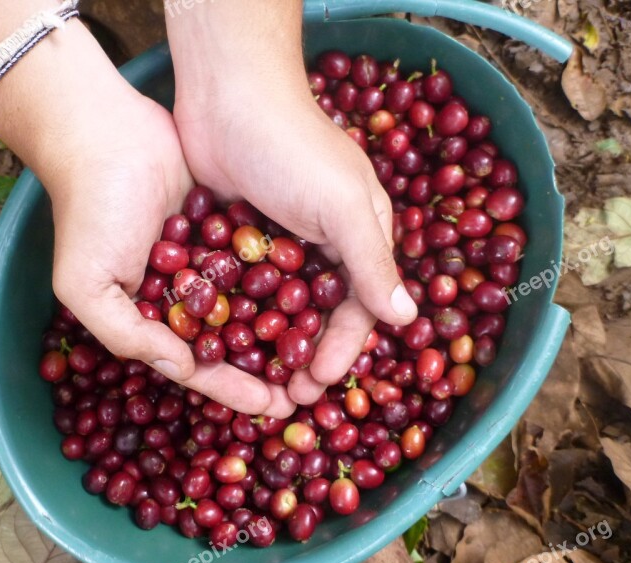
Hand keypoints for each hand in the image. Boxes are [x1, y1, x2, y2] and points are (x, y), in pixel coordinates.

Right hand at [44, 81, 295, 417]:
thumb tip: (184, 368)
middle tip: (310, 388)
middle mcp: (184, 293)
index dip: (233, 388)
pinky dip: (287, 280)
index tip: (272, 408)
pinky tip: (321, 296)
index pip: (199, 362)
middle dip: (268, 365)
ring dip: (285, 327)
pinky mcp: (228, 224)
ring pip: (254, 304)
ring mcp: (209, 259)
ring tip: (323, 350)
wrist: (104, 131)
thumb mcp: (86, 284)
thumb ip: (127, 334)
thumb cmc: (88, 211)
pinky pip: (262, 259)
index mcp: (151, 315)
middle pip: (234, 340)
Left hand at [168, 2, 417, 404]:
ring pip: (280, 308)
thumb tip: (408, 319)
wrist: (228, 97)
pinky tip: (222, 345)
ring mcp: (279, 242)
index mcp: (359, 235)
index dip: (340, 348)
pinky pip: (244, 289)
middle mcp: (322, 244)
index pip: (358, 307)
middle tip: (284, 397)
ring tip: (254, 382)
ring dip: (271, 346)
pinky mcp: (240, 238)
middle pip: (318, 315)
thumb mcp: (341, 206)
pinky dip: (239, 318)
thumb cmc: (292, 148)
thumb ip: (372, 262)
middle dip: (305, 356)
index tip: (316, 384)